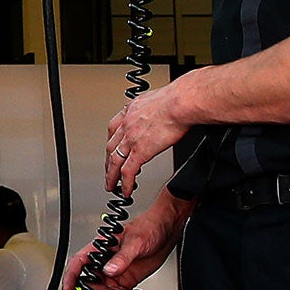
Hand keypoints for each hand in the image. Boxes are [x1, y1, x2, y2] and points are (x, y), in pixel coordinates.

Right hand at [64, 190, 192, 289]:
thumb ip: (122, 258)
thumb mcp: (135, 242)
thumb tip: (109, 271)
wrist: (167, 231)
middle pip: (93, 283)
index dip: (71, 276)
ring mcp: (115, 272)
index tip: (69, 289)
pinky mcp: (126, 279)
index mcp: (100, 248)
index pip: (80, 262)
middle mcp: (105, 261)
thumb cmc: (149, 227)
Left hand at [104, 79, 194, 195]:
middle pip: (111, 147)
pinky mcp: (140, 151)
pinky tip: (126, 190)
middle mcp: (127, 124)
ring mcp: (131, 139)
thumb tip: (163, 111)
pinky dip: (125, 183)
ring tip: (111, 185)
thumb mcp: (159, 100)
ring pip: (115, 161)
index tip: (111, 149)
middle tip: (108, 171)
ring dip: (111, 176)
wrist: (181, 102)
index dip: (111, 141)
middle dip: (108, 161)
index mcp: (131, 111)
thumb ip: (155, 109)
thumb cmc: (178, 99)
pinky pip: (128, 172)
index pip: (114, 129)